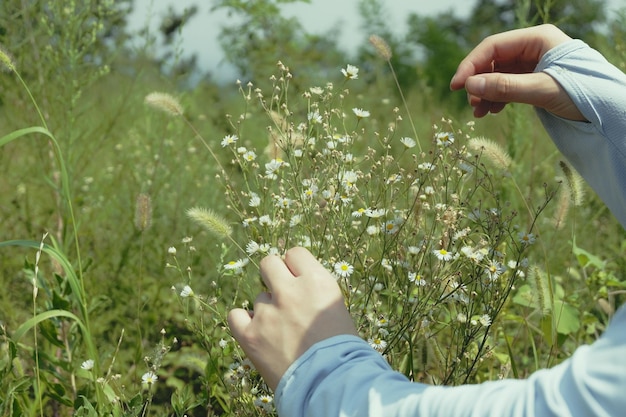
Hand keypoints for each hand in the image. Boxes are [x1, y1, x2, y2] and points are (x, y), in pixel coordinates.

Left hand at [228, 247, 357, 390]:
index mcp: (316, 281)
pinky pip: (234, 316)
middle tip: (283, 295)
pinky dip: (243, 322)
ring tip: (282, 332)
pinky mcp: (251, 335)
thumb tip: (298, 284)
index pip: (295, 253)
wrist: (331, 383)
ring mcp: (268, 312)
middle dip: (274, 276)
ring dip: (267, 310)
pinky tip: (256, 332)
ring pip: (258, 297)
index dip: (295, 266)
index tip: (297, 279)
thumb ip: (315, 291)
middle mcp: (290, 291)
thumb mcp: (337, 309)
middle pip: (269, 263)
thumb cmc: (343, 350)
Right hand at [450, 24, 585, 120]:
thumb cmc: (582, 94)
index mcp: (537, 39)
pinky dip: (497, 98)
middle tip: (471, 104)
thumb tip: (470, 86)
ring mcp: (533, 64)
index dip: (471, 65)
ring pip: (498, 75)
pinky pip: (508, 86)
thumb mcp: (542, 90)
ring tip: (479, 112)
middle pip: (493, 61)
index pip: (493, 47)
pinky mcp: (534, 80)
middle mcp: (533, 48)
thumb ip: (506, 87)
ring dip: (486, 93)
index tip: (457, 86)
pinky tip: (492, 111)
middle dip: (479, 83)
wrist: (608, 110)